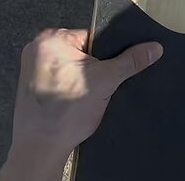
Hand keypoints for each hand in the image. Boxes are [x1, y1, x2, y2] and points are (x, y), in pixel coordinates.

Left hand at [0, 28, 162, 180]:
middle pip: (80, 52)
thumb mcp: (106, 81)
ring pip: (70, 67)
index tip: (110, 69)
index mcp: (51, 39)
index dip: (106, 54)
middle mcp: (37, 49)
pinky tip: (74, 103)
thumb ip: (131, 61)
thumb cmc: (66, 112)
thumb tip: (154, 48)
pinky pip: (59, 80)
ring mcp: (31, 69)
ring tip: (86, 96)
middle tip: (98, 86)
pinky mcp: (31, 87)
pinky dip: (69, 89)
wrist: (41, 148)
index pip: (91, 37)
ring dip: (81, 79)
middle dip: (93, 68)